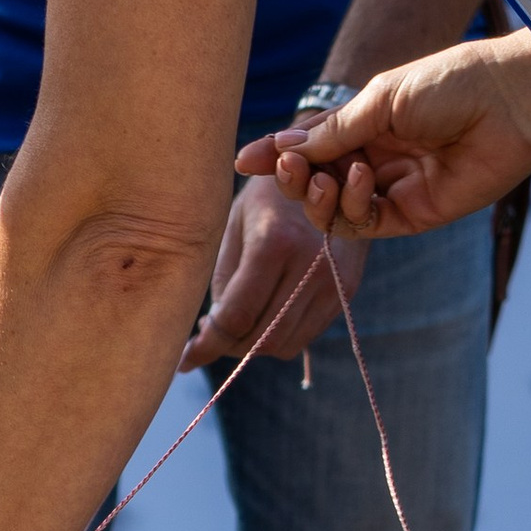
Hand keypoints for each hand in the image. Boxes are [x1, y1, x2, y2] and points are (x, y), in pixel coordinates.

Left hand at [181, 173, 361, 366]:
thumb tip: (211, 335)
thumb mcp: (232, 226)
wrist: (332, 171)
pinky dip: (275, 338)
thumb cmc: (267, 196)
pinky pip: (302, 337)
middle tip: (206, 340)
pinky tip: (259, 319)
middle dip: (227, 348)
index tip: (185, 359)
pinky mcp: (345, 292)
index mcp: (274, 243)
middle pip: (259, 339)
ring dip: (250, 346)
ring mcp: (333, 282)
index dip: (206, 346)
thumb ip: (222, 283)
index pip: (236, 318)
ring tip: (232, 327)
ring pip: (281, 346)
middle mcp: (310, 267)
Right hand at [238, 39, 530, 242]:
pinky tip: (360, 180)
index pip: (311, 147)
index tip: (245, 162)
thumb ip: (333, 133)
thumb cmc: (453, 83)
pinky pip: (366, 224)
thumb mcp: (380, 100)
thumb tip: (281, 152)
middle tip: (288, 170)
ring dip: (319, 197)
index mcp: (368, 122)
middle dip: (295, 180)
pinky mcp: (413, 215)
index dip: (278, 156)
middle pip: (316, 183)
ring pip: (334, 210)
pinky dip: (352, 208)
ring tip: (323, 177)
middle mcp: (377, 157)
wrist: (512, 101)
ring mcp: (393, 188)